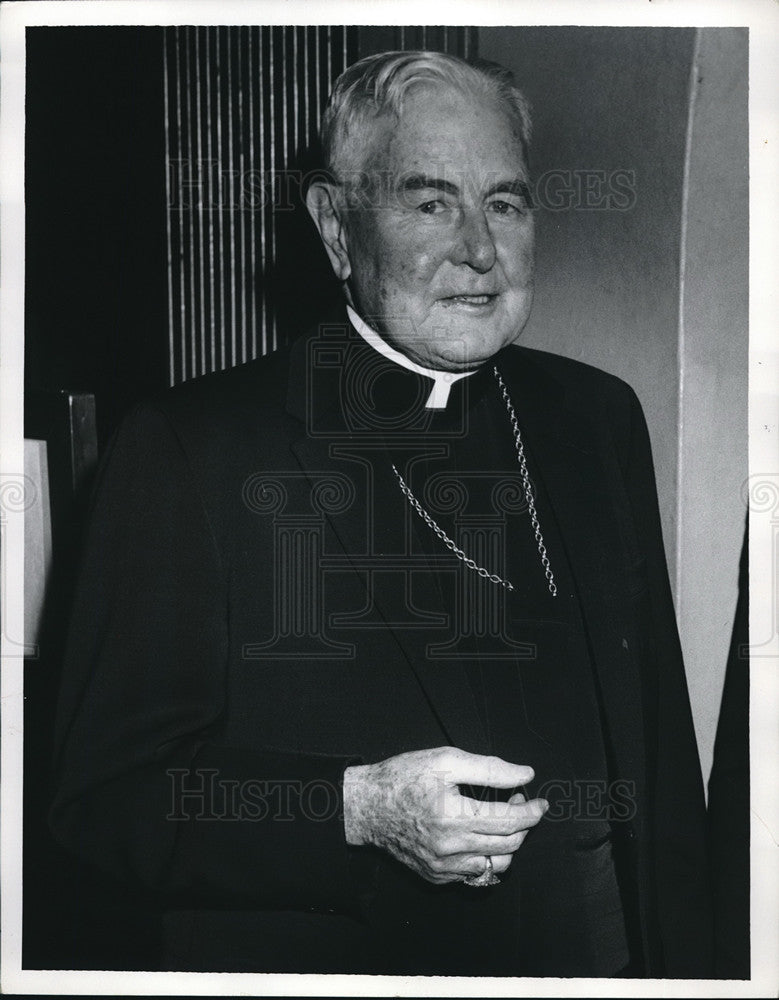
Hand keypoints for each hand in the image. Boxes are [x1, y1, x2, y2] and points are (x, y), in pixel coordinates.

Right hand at [343, 746, 546, 883]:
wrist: (367, 806)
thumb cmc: (404, 777)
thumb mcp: (445, 759)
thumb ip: (489, 768)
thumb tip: (524, 775)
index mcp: (454, 816)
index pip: (510, 820)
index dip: (532, 810)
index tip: (541, 802)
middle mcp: (450, 847)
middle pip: (508, 844)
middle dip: (524, 824)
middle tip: (518, 802)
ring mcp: (443, 866)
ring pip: (496, 865)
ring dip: (509, 844)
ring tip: (502, 822)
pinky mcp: (436, 876)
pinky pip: (474, 874)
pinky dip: (486, 857)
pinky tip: (479, 837)